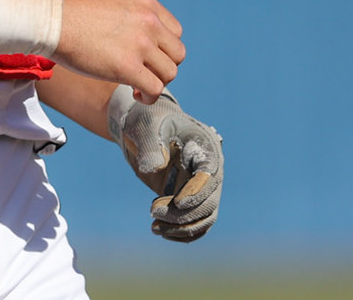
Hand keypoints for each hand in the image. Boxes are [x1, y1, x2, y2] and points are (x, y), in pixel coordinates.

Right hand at [55, 0, 183, 101]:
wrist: (52, 19)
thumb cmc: (72, 14)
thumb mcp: (113, 3)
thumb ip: (132, 18)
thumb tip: (137, 42)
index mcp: (146, 3)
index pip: (175, 31)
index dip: (163, 49)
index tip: (148, 58)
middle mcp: (149, 21)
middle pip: (177, 52)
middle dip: (163, 66)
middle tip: (145, 73)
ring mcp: (140, 44)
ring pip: (170, 72)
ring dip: (157, 83)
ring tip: (139, 87)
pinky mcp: (128, 67)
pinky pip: (155, 89)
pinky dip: (149, 97)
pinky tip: (135, 95)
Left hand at [106, 86, 223, 241]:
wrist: (143, 127)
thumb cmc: (146, 120)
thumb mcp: (144, 127)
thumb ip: (150, 146)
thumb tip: (153, 169)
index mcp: (204, 146)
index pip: (210, 174)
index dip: (197, 192)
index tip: (177, 202)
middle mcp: (209, 168)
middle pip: (209, 201)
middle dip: (182, 213)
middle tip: (152, 211)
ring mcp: (201, 185)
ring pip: (205, 217)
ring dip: (182, 227)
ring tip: (154, 227)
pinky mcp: (190, 198)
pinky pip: (196, 223)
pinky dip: (181, 232)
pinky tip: (160, 230)